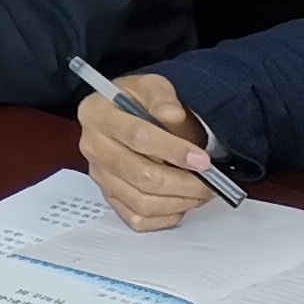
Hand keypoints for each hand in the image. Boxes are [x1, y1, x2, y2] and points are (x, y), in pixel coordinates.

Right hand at [74, 73, 219, 228]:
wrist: (128, 114)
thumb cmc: (141, 100)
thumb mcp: (152, 85)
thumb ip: (162, 98)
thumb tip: (173, 115)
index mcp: (97, 113)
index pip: (137, 136)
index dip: (173, 150)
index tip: (202, 159)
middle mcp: (93, 147)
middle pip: (140, 175)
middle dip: (183, 182)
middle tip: (210, 181)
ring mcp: (100, 175)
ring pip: (141, 202)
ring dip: (179, 201)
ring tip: (201, 191)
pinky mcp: (109, 196)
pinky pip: (137, 218)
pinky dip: (165, 216)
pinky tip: (182, 201)